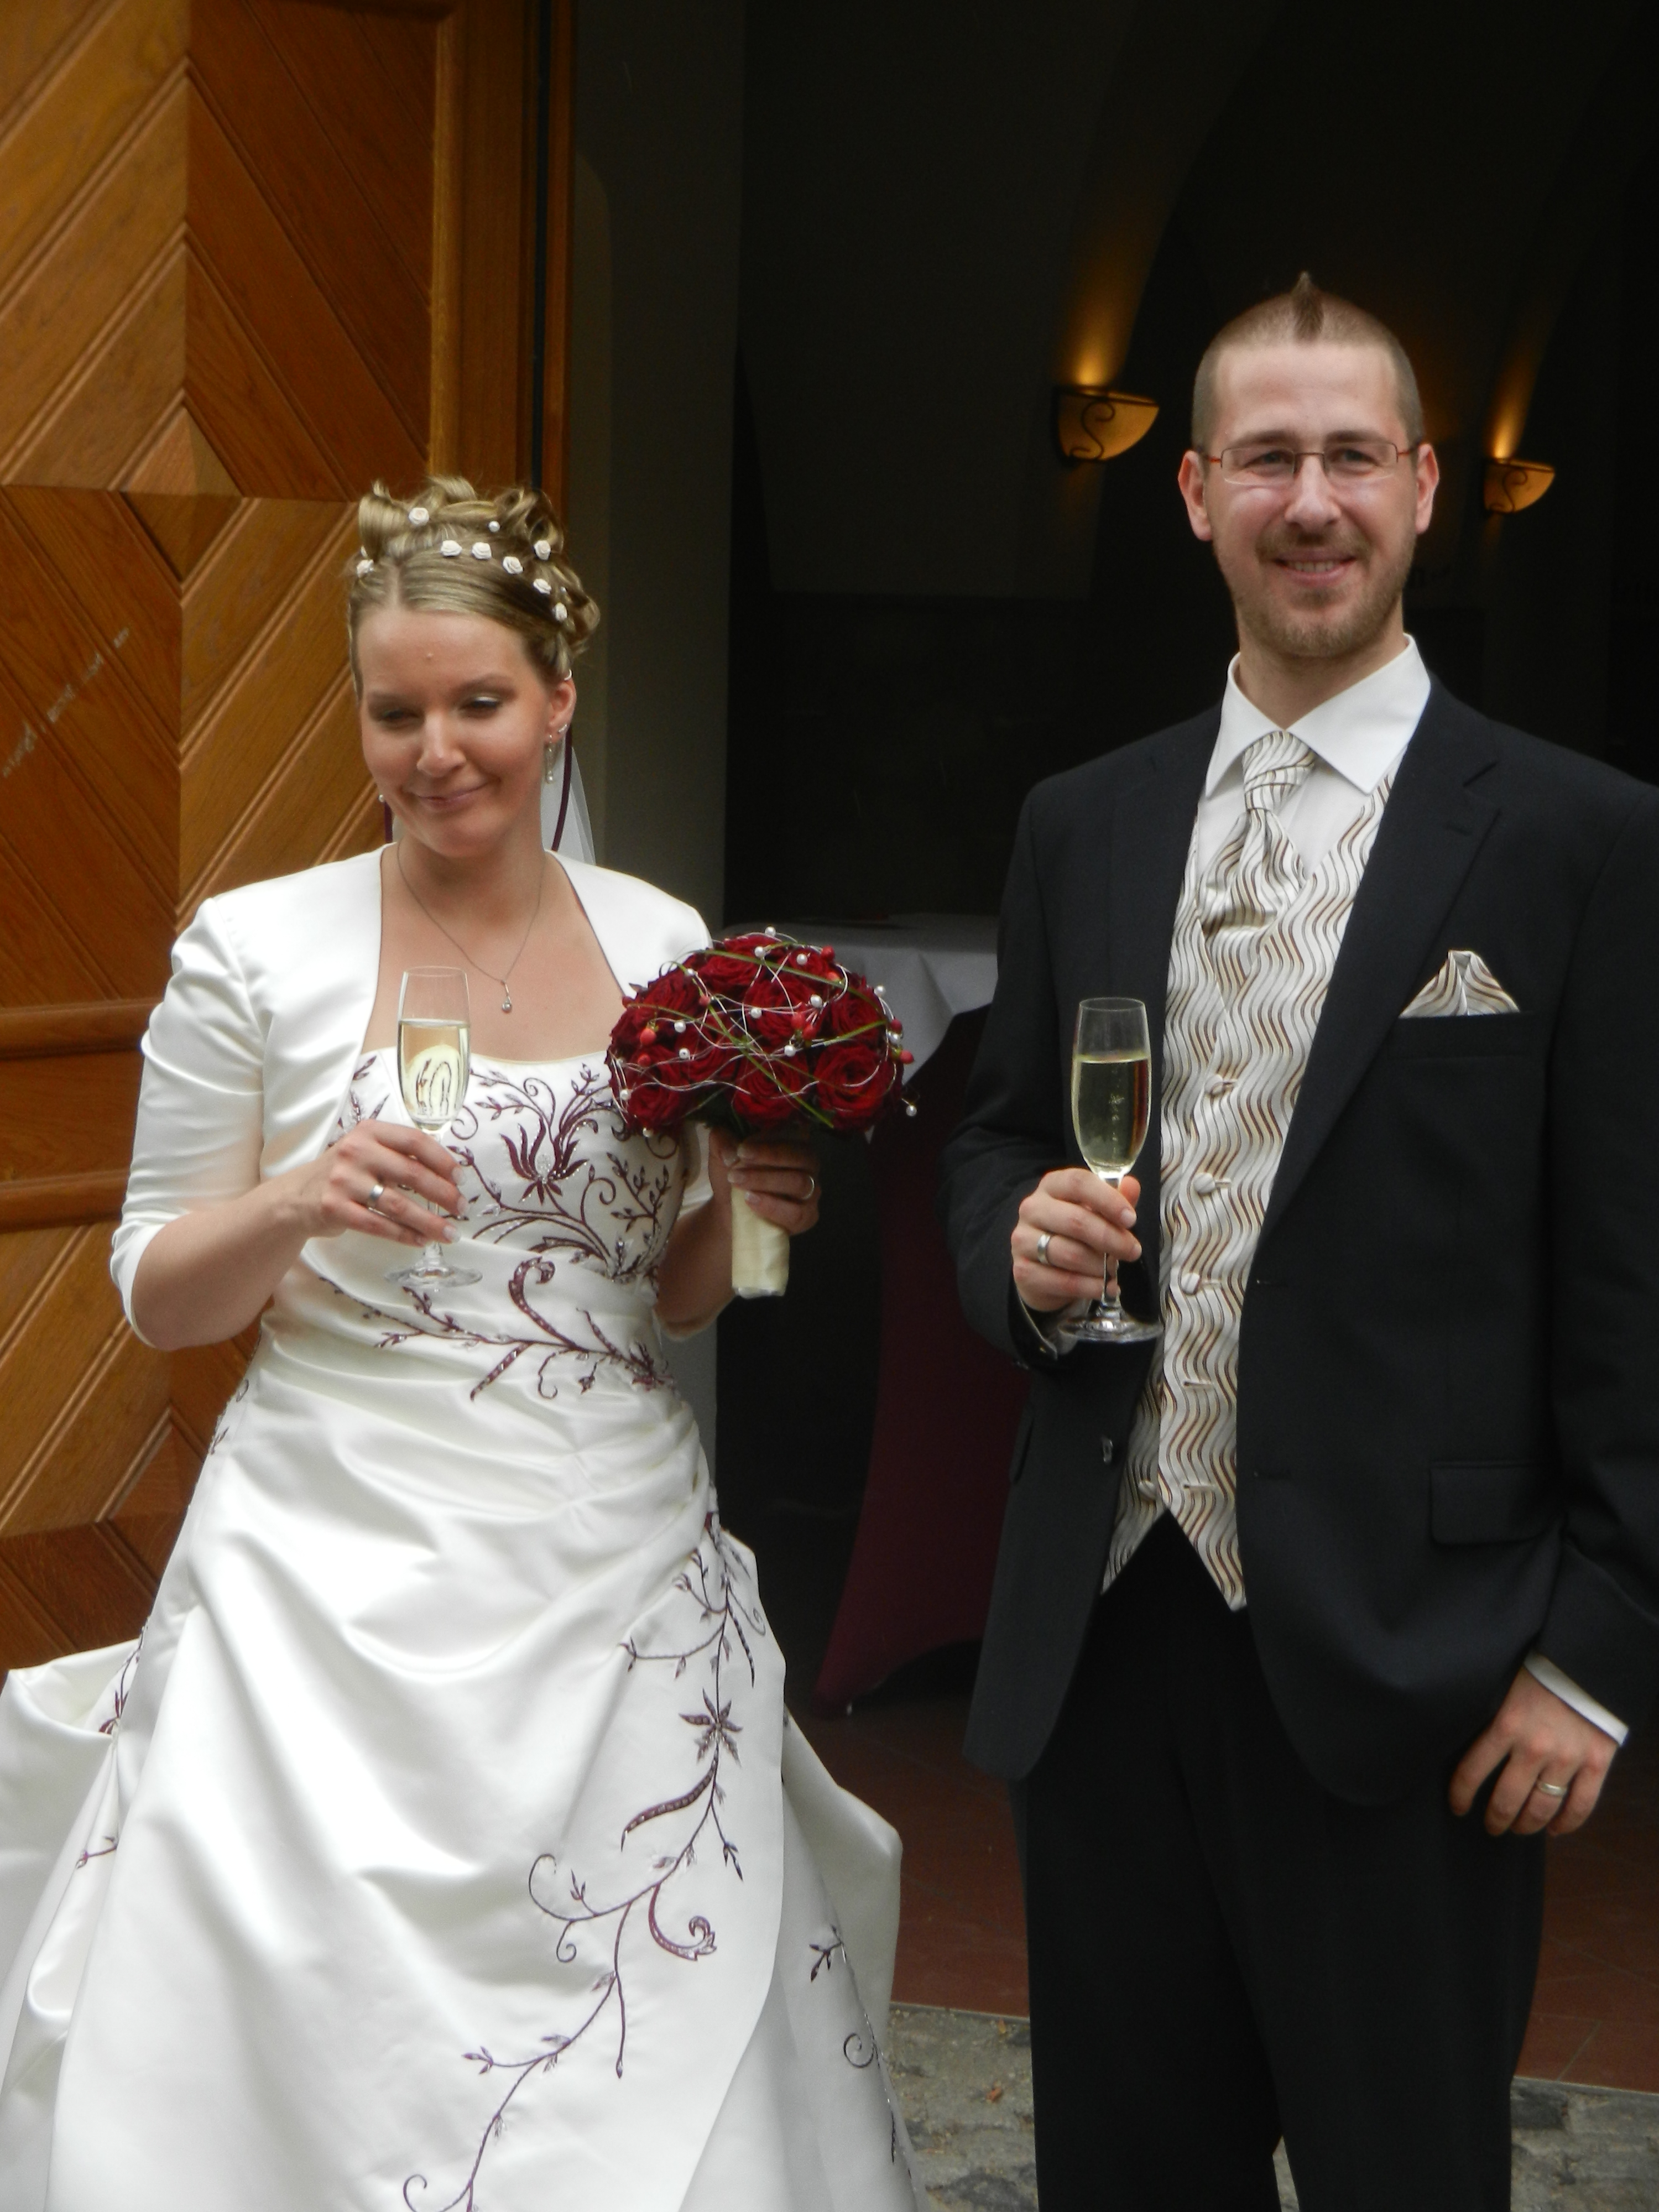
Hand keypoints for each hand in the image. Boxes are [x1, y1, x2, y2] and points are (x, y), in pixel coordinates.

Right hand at [281, 1119, 463, 1250]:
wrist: (297, 1196)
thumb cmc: (345, 1173)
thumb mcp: (368, 1151)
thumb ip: (399, 1155)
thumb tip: (449, 1174)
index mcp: (369, 1132)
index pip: (415, 1141)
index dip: (443, 1160)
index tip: (461, 1178)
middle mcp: (356, 1152)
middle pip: (412, 1173)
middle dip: (443, 1194)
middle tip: (462, 1208)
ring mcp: (343, 1180)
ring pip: (398, 1204)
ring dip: (429, 1221)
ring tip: (449, 1233)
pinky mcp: (335, 1208)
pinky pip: (378, 1225)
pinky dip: (404, 1235)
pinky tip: (420, 1240)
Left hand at [712, 1134, 821, 1238]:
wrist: (730, 1212)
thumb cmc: (734, 1178)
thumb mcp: (722, 1156)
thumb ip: (722, 1142)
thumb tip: (731, 1151)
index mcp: (793, 1142)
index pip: (793, 1133)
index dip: (768, 1140)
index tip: (742, 1148)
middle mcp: (808, 1164)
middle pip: (801, 1156)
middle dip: (769, 1157)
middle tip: (738, 1163)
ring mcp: (812, 1191)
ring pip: (800, 1183)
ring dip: (766, 1181)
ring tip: (738, 1182)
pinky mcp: (808, 1217)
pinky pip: (797, 1212)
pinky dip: (773, 1206)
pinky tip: (751, 1201)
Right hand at [1012, 1168, 1141, 1312]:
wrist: (1043, 1267)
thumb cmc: (1074, 1232)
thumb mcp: (1095, 1211)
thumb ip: (1114, 1198)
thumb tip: (1132, 1186)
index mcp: (1051, 1186)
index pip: (1078, 1183)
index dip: (1108, 1200)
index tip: (1131, 1219)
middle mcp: (1032, 1209)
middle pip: (1076, 1221)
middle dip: (1111, 1238)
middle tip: (1133, 1251)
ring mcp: (1023, 1240)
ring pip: (1070, 1254)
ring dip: (1101, 1266)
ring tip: (1116, 1271)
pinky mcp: (1023, 1270)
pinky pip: (1063, 1281)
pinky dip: (1090, 1287)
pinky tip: (1105, 1288)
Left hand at [1449, 1666, 1618, 1836]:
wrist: (1588, 1661)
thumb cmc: (1539, 1670)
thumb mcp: (1503, 1687)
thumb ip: (1490, 1718)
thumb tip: (1465, 1742)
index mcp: (1505, 1725)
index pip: (1471, 1772)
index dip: (1460, 1795)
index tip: (1457, 1807)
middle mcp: (1534, 1747)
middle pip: (1507, 1800)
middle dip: (1495, 1819)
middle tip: (1490, 1827)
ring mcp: (1567, 1758)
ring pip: (1541, 1808)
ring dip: (1526, 1825)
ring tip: (1518, 1829)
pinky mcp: (1596, 1764)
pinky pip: (1581, 1805)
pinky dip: (1567, 1824)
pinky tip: (1555, 1830)